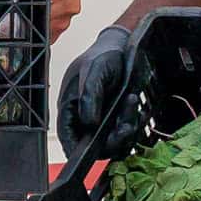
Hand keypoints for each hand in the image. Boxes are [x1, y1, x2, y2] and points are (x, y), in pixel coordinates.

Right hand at [56, 21, 141, 162]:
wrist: (123, 47)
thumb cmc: (103, 55)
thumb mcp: (94, 71)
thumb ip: (90, 96)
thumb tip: (89, 122)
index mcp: (70, 106)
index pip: (68, 136)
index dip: (77, 150)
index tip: (91, 154)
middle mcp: (84, 116)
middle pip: (93, 144)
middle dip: (112, 140)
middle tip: (126, 127)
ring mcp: (101, 118)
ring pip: (111, 141)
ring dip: (124, 130)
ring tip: (130, 105)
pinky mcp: (116, 117)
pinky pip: (123, 132)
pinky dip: (131, 123)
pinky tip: (132, 105)